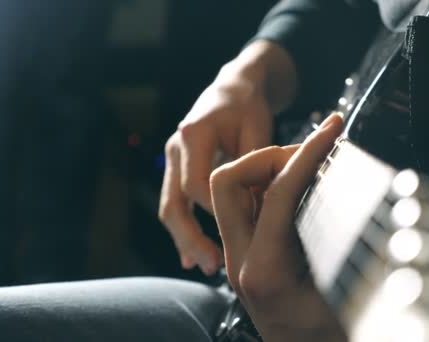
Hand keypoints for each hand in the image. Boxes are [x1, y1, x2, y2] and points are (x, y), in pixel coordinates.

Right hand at [159, 41, 296, 274]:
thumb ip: (255, 167)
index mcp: (194, 134)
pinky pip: (174, 202)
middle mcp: (175, 147)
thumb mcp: (258, 129)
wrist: (233, 85)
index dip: (216, 211)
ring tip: (204, 266)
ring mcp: (172, 158)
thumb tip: (260, 208)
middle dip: (191, 238)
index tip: (241, 227)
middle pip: (173, 203)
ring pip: (169, 207)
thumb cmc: (249, 104)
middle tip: (213, 266)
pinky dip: (183, 228)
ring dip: (184, 239)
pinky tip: (190, 256)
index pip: (196, 185)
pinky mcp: (177, 167)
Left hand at [210, 113, 346, 341]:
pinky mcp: (245, 257)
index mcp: (266, 270)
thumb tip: (363, 201)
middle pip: (227, 183)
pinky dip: (267, 188)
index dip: (308, 154)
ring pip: (229, 193)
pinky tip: (299, 187)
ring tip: (304, 166)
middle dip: (266, 156)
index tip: (331, 132)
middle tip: (308, 153)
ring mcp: (238, 259)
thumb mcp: (348, 293)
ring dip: (262, 170)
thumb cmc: (326, 337)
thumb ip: (348, 248)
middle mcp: (241, 261)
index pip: (279, 192)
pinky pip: (245, 208)